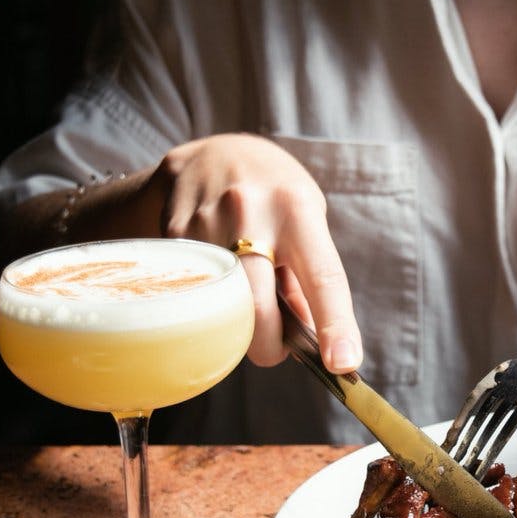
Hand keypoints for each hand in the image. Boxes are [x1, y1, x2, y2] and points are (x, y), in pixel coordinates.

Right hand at [150, 133, 362, 372]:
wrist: (212, 154)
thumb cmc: (275, 195)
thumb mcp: (306, 221)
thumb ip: (307, 276)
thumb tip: (307, 334)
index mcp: (297, 211)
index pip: (322, 277)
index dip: (335, 325)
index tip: (342, 363)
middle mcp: (251, 213)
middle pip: (256, 308)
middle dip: (268, 346)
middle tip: (275, 349)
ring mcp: (206, 223)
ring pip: (221, 309)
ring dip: (237, 323)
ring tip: (246, 297)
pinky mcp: (174, 236)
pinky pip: (196, 294)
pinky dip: (212, 302)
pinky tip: (218, 277)